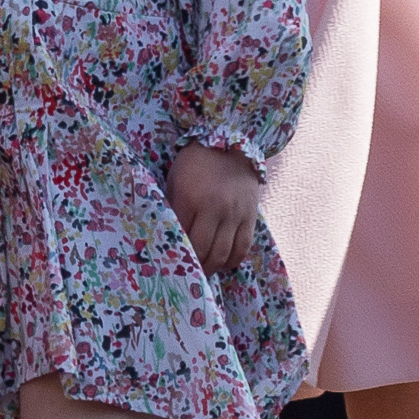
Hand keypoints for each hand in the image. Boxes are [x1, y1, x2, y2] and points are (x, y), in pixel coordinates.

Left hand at [165, 142, 262, 275]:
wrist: (229, 143)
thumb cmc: (194, 163)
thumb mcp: (174, 181)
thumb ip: (173, 209)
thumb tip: (167, 237)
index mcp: (191, 198)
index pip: (183, 237)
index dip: (176, 253)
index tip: (170, 263)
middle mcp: (215, 208)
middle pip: (204, 251)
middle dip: (195, 267)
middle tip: (187, 275)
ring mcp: (235, 214)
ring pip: (224, 254)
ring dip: (212, 267)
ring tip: (204, 272)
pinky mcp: (250, 216)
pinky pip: (243, 247)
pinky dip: (232, 260)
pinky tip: (222, 263)